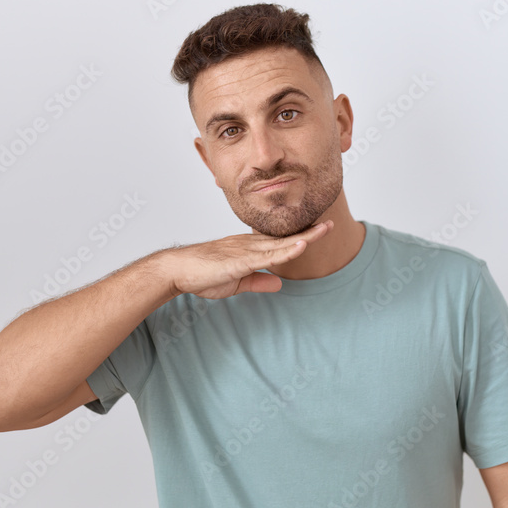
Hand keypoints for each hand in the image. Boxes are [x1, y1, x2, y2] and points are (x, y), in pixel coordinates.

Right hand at [163, 220, 333, 298]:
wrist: (177, 270)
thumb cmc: (202, 273)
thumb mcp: (237, 282)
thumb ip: (258, 282)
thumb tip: (279, 285)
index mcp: (249, 248)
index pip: (280, 242)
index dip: (300, 235)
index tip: (318, 230)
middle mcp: (249, 244)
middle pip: (285, 238)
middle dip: (309, 231)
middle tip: (330, 222)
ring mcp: (245, 251)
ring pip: (280, 244)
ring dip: (304, 237)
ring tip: (324, 229)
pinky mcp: (239, 260)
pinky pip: (267, 256)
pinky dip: (285, 251)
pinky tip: (301, 246)